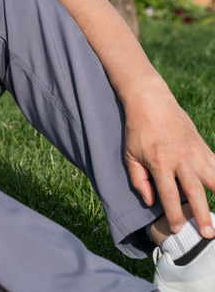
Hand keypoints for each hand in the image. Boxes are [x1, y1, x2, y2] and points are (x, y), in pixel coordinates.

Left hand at [123, 90, 214, 237]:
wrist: (150, 101)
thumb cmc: (136, 129)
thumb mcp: (129, 155)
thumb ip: (138, 180)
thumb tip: (151, 202)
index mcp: (160, 162)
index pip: (169, 194)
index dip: (174, 214)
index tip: (178, 229)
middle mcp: (180, 158)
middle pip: (195, 191)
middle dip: (201, 214)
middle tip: (208, 233)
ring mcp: (194, 151)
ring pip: (213, 178)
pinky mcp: (202, 145)